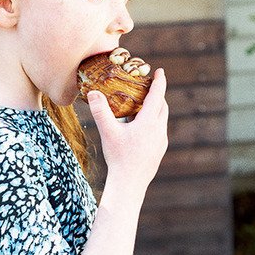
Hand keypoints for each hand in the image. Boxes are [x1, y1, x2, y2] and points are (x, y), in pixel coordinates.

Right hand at [87, 68, 168, 193]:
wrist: (130, 183)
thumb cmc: (118, 157)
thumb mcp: (107, 132)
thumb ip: (100, 111)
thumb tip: (93, 93)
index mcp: (148, 122)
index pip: (157, 95)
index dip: (159, 81)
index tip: (160, 71)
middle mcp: (159, 130)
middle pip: (162, 106)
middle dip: (157, 95)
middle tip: (148, 87)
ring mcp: (161, 141)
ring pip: (161, 119)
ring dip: (155, 110)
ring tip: (142, 107)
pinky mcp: (159, 151)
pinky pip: (159, 131)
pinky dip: (153, 123)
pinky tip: (141, 129)